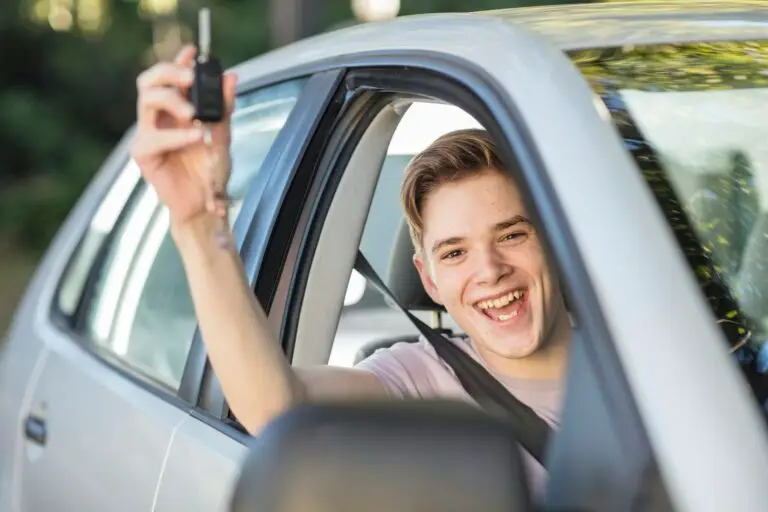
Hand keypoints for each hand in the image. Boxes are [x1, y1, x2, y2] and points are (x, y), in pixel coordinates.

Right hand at [131, 45, 237, 225]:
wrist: (206, 204)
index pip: (170, 77)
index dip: (179, 60)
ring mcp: (148, 134)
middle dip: (169, 73)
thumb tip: (232, 77)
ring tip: (193, 113)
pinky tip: (194, 137)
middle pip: (149, 81)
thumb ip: (224, 108)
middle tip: (190, 78)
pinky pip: (153, 138)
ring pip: (146, 101)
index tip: (194, 51)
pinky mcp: (144, 155)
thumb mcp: (223, 135)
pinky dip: (176, 136)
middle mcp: (159, 118)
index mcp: (175, 109)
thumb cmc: (210, 170)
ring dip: (171, 100)